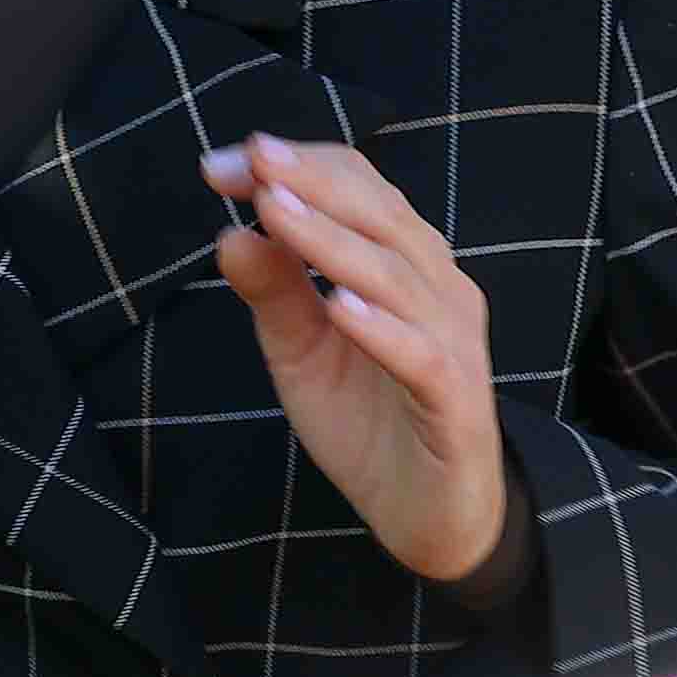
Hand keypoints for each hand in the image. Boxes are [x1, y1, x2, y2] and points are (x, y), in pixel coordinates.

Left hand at [207, 135, 521, 603]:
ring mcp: (452, 341)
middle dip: (311, 183)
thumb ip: (272, 293)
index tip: (221, 166)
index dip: (295, 167)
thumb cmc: (368, 420)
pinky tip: (338, 305)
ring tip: (277, 212)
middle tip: (252, 162)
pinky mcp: (455, 400)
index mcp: (403, 263)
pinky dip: (380, 327)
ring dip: (333, 240)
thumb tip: (228, 233)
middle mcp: (437, 288)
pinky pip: (420, 355)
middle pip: (380, 215)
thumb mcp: (301, 352)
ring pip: (396, 276)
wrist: (429, 514)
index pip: (357, 188)